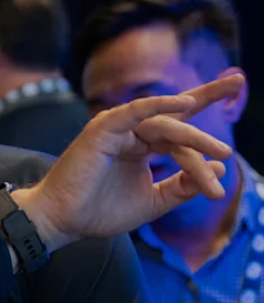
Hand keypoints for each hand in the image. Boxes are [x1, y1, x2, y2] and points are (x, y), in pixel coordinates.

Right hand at [12, 75, 242, 249]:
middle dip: (208, 95)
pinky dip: (158, 105)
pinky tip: (185, 104)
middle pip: (177, 116)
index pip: (180, 129)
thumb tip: (220, 167)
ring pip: (165, 125)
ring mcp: (117, 127)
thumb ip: (182, 186)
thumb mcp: (153, 202)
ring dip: (195, 138)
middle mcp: (132, 132)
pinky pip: (135, 112)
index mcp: (142, 146)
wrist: (63, 221)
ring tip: (220, 152)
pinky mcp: (103, 128)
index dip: (205, 126)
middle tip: (238, 81)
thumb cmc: (99, 212)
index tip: (232, 123)